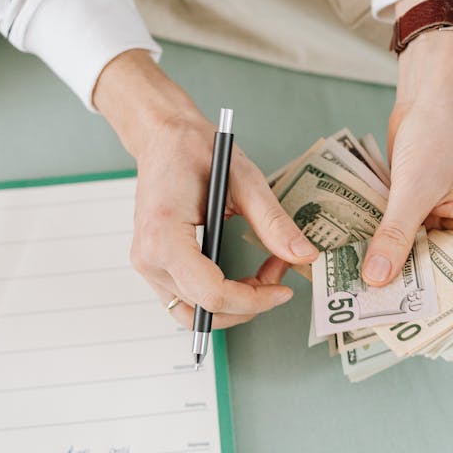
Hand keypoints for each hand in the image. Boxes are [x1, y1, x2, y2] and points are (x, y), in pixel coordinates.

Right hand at [94, 50, 318, 327]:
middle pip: (205, 311)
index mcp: (164, 237)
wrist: (162, 138)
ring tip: (262, 276)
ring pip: (195, 315)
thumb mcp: (243, 179)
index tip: (284, 289)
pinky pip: (187, 301)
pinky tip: (240, 276)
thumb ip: (273, 222)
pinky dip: (219, 298)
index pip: (212, 294)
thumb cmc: (193, 150)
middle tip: (278, 272)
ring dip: (235, 305)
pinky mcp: (155, 267)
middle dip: (250, 301)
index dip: (254, 300)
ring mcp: (148, 267)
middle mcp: (149, 259)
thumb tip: (304, 255)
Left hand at [361, 0, 452, 286]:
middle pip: (427, 274)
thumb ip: (396, 234)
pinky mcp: (414, 214)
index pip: (452, 281)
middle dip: (394, 287)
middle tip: (357, 314)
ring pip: (406, 258)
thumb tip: (376, 278)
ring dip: (379, 268)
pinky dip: (374, 245)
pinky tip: (346, 262)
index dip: (419, 300)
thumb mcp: (415, 187)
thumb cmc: (439, 133)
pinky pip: (393, 239)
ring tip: (345, 294)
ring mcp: (437, 226)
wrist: (429, 93)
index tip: (386, 321)